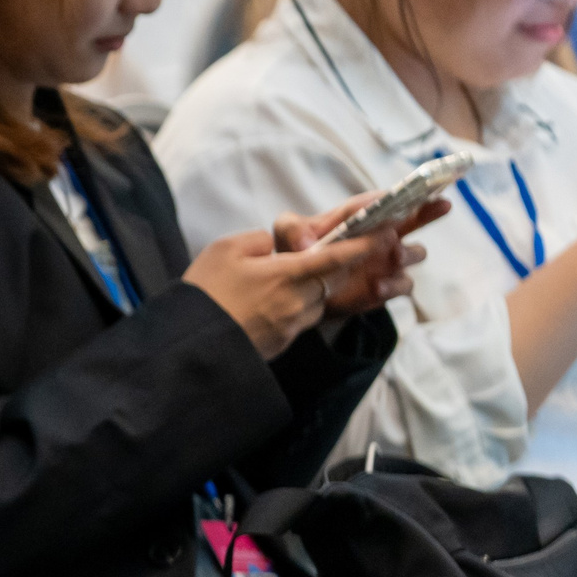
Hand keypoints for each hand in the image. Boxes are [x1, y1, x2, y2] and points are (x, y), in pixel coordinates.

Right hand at [180, 227, 393, 359]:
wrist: (189, 343)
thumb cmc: (205, 291)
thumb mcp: (224, 250)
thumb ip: (258, 241)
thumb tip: (275, 247)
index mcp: (286, 274)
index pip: (336, 256)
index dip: (364, 244)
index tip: (388, 233)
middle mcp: (297, 301)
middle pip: (332, 280)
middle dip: (333, 267)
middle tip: (318, 256)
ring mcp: (291, 326)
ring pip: (317, 301)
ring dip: (310, 289)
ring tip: (280, 284)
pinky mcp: (282, 343)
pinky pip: (299, 320)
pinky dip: (293, 308)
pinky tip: (266, 307)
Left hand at [272, 192, 442, 317]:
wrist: (302, 291)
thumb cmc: (297, 253)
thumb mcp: (286, 235)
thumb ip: (291, 228)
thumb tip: (304, 241)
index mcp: (360, 215)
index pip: (381, 200)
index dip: (395, 194)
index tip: (404, 190)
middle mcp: (381, 234)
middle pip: (415, 217)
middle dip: (429, 208)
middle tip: (441, 203)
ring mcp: (386, 260)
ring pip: (414, 252)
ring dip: (408, 252)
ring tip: (394, 255)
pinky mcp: (386, 286)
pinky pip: (402, 284)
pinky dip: (393, 284)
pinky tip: (377, 286)